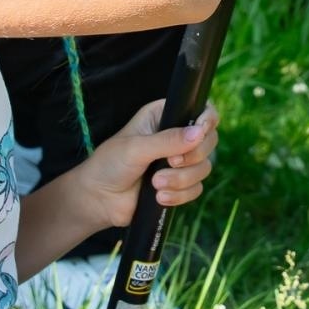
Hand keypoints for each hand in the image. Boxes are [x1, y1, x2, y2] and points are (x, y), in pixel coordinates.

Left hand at [78, 100, 219, 228]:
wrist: (99, 199)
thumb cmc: (110, 164)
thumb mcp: (135, 147)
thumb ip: (167, 140)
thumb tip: (198, 133)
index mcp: (164, 117)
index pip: (200, 109)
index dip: (207, 120)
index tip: (201, 131)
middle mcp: (176, 137)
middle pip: (209, 141)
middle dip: (193, 156)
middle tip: (171, 161)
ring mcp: (180, 162)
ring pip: (204, 167)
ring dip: (181, 179)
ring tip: (156, 183)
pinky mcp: (180, 185)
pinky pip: (196, 189)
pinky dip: (180, 194)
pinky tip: (159, 197)